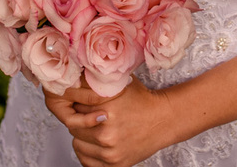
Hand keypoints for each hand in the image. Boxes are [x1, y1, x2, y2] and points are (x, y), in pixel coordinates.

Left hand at [43, 79, 174, 166]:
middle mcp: (107, 135)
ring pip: (77, 144)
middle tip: (91, 115)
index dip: (78, 104)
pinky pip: (85, 161)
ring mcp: (110, 153)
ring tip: (96, 128)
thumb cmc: (142, 101)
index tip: (83, 102)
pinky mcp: (114, 165)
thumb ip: (96, 84)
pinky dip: (88, 152)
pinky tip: (97, 142)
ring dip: (83, 136)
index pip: (75, 109)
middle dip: (79, 119)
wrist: (163, 120)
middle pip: (73, 127)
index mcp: (106, 113)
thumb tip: (73, 78)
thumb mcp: (118, 86)